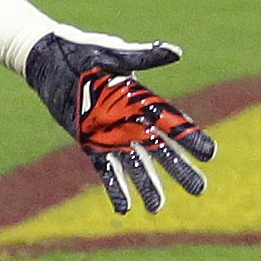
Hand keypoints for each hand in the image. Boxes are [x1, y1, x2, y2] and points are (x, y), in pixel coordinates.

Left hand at [22, 30, 215, 214]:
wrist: (50, 60)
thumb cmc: (85, 52)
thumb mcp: (114, 54)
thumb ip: (143, 58)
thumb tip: (176, 52)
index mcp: (142, 99)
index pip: (172, 123)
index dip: (190, 138)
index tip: (210, 154)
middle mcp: (131, 121)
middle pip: (160, 150)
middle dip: (179, 169)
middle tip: (200, 188)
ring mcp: (111, 135)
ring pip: (135, 166)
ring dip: (147, 186)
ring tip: (158, 208)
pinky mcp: (90, 143)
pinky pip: (105, 170)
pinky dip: (115, 188)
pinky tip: (124, 208)